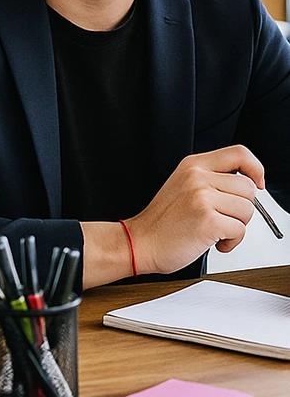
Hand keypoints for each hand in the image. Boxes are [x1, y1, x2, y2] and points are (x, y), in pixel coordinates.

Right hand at [127, 145, 264, 275]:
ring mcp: (202, 197)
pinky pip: (240, 230)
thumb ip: (211, 178)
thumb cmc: (162, 221)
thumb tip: (247, 184)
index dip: (255, 168)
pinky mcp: (207, 220)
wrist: (140, 242)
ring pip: (247, 210)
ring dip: (236, 227)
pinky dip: (231, 242)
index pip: (239, 153)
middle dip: (241, 208)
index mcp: (193, 165)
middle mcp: (198, 177)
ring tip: (215, 231)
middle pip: (248, 187)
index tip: (257, 184)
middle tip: (222, 218)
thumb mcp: (183, 185)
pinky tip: (214, 242)